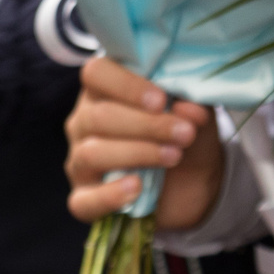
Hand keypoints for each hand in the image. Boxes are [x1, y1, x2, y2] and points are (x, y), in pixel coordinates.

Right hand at [64, 56, 223, 229]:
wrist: (193, 182)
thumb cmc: (183, 133)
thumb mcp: (194, 114)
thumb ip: (192, 105)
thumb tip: (188, 108)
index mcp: (104, 89)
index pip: (96, 73)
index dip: (126, 85)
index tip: (162, 100)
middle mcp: (84, 121)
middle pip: (98, 116)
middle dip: (145, 125)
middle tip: (184, 134)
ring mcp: (79, 160)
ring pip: (91, 153)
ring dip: (137, 153)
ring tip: (173, 156)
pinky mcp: (83, 198)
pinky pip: (84, 201)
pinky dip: (110, 195)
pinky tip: (136, 188)